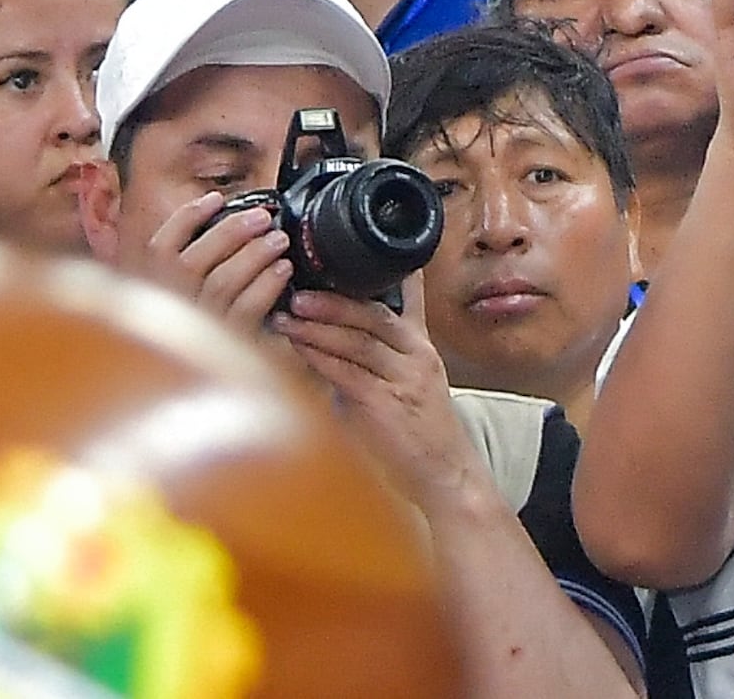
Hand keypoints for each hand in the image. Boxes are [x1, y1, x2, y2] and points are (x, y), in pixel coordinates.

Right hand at [125, 178, 297, 335]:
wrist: (190, 384)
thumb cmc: (184, 336)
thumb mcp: (170, 297)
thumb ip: (179, 265)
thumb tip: (214, 219)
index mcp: (148, 293)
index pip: (159, 247)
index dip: (187, 218)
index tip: (215, 200)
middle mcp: (167, 312)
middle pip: (195, 261)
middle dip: (232, 231)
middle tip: (262, 217)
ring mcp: (195, 330)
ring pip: (223, 282)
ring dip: (255, 255)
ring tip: (278, 240)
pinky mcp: (223, 349)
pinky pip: (247, 310)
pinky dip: (267, 285)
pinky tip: (282, 271)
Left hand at [271, 291, 485, 514]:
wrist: (445, 474)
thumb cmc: (421, 431)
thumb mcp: (411, 381)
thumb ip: (382, 355)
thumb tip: (337, 336)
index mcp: (420, 345)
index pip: (402, 296)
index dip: (371, 276)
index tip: (333, 259)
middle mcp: (416, 356)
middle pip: (373, 314)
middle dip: (332, 300)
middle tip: (297, 289)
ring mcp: (404, 379)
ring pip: (358, 341)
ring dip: (318, 327)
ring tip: (289, 316)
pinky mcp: (387, 405)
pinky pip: (349, 374)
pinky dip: (321, 359)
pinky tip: (300, 351)